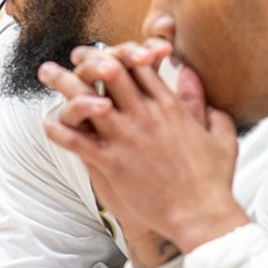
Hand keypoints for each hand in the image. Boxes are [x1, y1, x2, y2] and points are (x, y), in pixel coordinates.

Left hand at [40, 40, 247, 255]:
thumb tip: (190, 74)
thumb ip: (202, 101)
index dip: (121, 53)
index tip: (109, 52)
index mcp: (170, 106)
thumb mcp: (220, 134)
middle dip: (90, 58)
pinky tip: (48, 124)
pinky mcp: (112, 162)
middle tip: (75, 54)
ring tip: (47, 72)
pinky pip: (76, 140)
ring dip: (63, 82)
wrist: (201, 215)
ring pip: (86, 97)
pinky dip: (58, 129)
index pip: (139, 65)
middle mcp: (145, 115)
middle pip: (110, 70)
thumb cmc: (213, 180)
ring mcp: (126, 137)